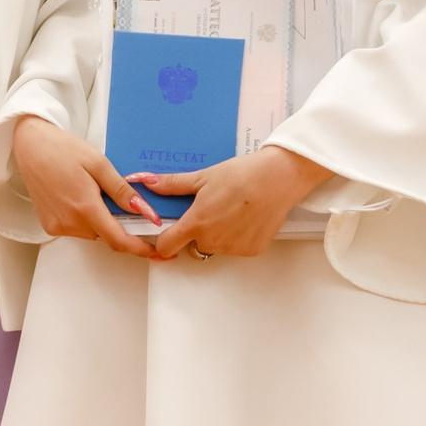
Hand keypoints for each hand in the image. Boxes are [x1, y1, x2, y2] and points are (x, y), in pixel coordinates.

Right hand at [12, 115, 160, 254]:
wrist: (31, 146)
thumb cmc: (63, 150)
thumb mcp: (99, 164)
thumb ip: (122, 191)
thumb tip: (144, 211)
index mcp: (85, 207)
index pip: (118, 240)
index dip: (139, 248)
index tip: (155, 250)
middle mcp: (69, 222)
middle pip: (106, 236)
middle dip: (119, 226)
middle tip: (120, 203)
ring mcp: (57, 226)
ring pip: (92, 234)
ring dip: (100, 221)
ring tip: (93, 192)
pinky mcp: (49, 226)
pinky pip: (77, 230)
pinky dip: (85, 219)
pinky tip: (79, 197)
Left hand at [141, 144, 330, 261]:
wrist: (279, 178)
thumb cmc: (242, 175)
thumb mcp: (204, 176)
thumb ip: (173, 184)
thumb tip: (147, 182)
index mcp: (196, 223)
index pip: (167, 245)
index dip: (164, 240)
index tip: (167, 234)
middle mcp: (212, 241)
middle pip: (194, 244)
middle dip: (197, 231)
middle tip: (212, 209)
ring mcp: (233, 248)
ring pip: (216, 246)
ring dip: (218, 234)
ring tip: (232, 210)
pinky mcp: (251, 250)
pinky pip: (236, 248)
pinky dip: (238, 237)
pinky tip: (247, 218)